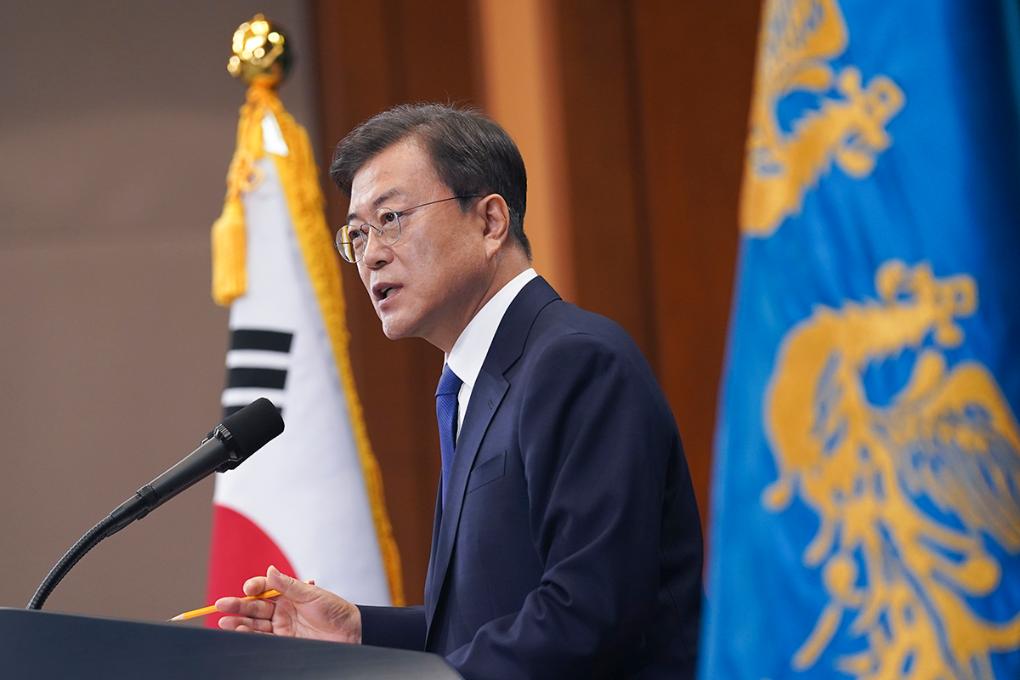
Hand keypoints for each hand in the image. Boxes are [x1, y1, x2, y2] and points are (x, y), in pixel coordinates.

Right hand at [215, 565, 361, 643]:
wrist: (350, 632)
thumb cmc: (336, 610)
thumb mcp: (312, 594)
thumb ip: (289, 585)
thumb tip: (269, 570)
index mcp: (289, 594)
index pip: (265, 589)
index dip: (254, 588)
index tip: (248, 588)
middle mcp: (283, 610)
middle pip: (255, 607)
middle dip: (237, 606)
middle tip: (220, 605)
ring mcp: (282, 626)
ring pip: (255, 623)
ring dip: (239, 622)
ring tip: (224, 621)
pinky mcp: (284, 641)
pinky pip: (263, 638)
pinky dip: (249, 635)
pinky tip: (239, 631)